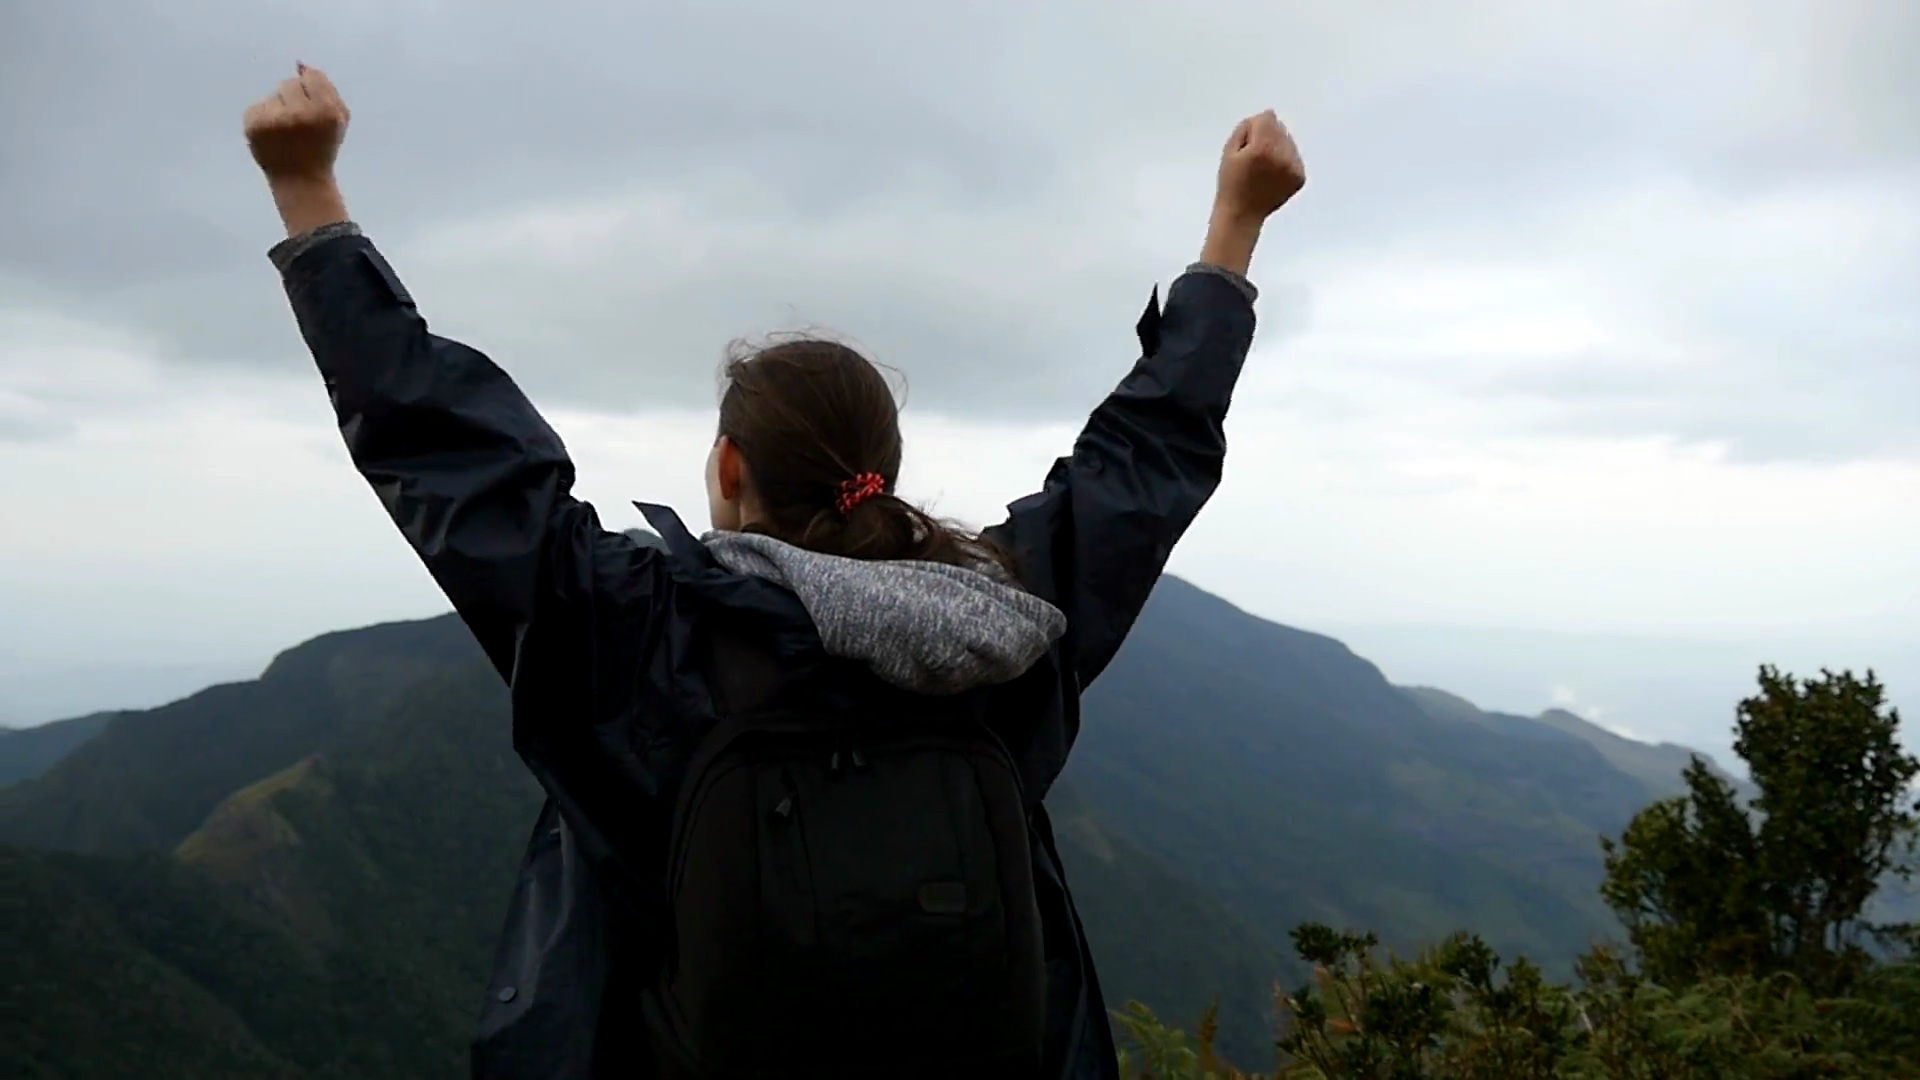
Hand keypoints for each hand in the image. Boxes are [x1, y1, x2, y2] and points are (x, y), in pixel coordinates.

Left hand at [243, 64, 349, 182]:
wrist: (299, 181)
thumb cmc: (322, 148)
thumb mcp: (338, 120)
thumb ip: (328, 89)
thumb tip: (300, 65)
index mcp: (326, 112)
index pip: (312, 76)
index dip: (314, 93)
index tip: (315, 112)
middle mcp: (299, 113)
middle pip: (290, 83)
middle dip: (295, 99)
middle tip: (299, 125)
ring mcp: (273, 119)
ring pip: (274, 94)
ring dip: (279, 108)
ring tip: (285, 132)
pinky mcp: (253, 124)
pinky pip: (259, 106)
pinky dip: (264, 118)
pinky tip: (272, 136)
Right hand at [1213, 110, 1304, 223]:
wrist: (1242, 214)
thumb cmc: (1231, 183)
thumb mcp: (1229, 150)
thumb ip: (1247, 127)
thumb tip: (1267, 116)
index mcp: (1264, 147)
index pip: (1267, 118)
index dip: (1253, 129)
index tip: (1246, 146)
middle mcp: (1283, 155)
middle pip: (1279, 128)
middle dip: (1267, 137)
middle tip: (1254, 160)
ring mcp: (1294, 167)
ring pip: (1289, 141)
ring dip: (1278, 148)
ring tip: (1263, 168)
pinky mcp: (1300, 177)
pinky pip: (1295, 157)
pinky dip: (1285, 161)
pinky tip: (1272, 175)